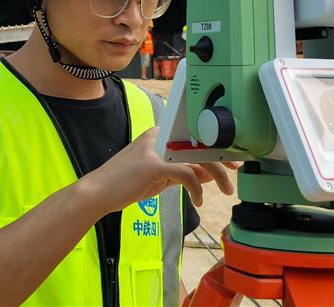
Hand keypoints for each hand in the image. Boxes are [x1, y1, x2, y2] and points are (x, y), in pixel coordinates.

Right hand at [81, 128, 237, 214]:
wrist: (98, 192)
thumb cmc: (127, 184)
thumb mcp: (161, 175)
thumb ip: (183, 170)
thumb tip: (210, 172)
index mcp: (159, 133)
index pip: (194, 136)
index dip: (216, 148)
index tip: (230, 161)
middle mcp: (158, 135)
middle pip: (200, 143)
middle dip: (222, 158)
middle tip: (235, 173)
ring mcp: (155, 148)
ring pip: (198, 157)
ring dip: (217, 175)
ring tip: (226, 190)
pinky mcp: (153, 164)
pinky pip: (186, 174)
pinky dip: (197, 188)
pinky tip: (198, 200)